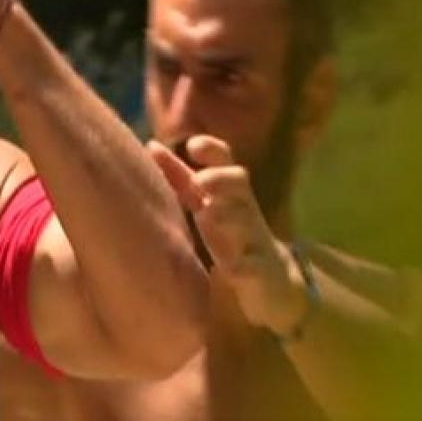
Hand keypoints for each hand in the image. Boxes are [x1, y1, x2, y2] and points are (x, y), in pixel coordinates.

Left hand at [148, 136, 307, 334]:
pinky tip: (231, 268)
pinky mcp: (260, 272)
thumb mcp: (203, 200)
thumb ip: (178, 175)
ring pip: (247, 221)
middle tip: (200, 181)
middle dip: (221, 179)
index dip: (211, 149)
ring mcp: (254, 239)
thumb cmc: (229, 229)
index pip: (224, 160)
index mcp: (228, 191)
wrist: (270, 276)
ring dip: (229, 215)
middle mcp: (243, 209)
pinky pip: (255, 267)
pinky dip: (243, 267)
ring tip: (208, 213)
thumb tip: (151, 144)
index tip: (192, 145)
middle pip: (239, 184)